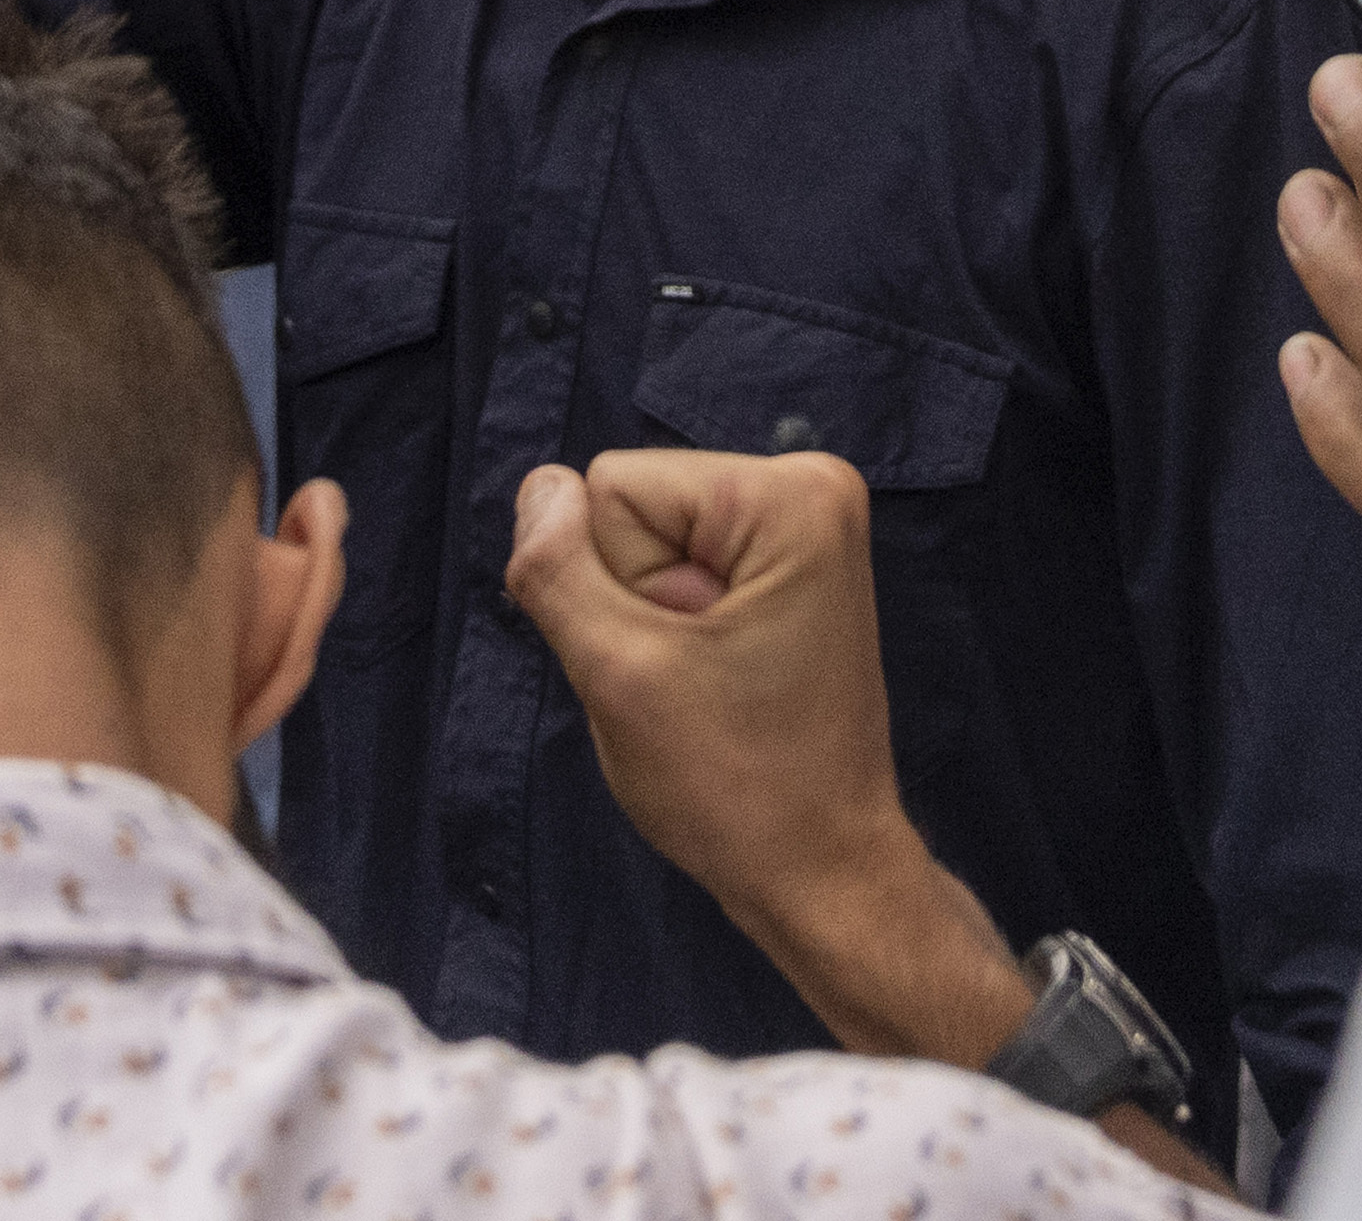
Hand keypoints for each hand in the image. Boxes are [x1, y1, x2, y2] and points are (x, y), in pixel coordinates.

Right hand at [507, 449, 926, 955]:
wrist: (820, 875)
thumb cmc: (736, 789)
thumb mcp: (620, 674)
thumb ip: (558, 570)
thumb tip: (541, 486)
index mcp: (790, 495)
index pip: (610, 489)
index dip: (614, 586)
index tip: (674, 660)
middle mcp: (810, 488)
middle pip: (634, 511)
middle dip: (637, 604)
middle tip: (691, 684)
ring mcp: (806, 532)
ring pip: (649, 547)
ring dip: (652, 626)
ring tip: (707, 690)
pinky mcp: (791, 573)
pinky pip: (683, 574)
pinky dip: (677, 637)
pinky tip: (717, 687)